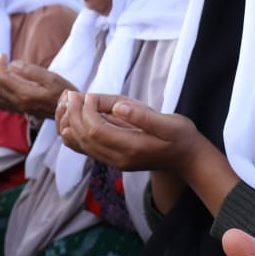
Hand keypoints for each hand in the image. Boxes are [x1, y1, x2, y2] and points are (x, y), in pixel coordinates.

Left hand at [0, 59, 73, 117]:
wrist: (68, 110)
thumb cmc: (62, 91)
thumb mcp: (51, 78)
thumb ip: (31, 71)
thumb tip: (12, 64)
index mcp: (26, 95)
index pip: (2, 79)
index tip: (3, 55)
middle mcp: (18, 104)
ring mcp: (15, 108)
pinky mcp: (15, 109)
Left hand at [55, 91, 200, 172]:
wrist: (186, 158)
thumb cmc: (180, 137)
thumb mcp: (169, 123)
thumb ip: (143, 116)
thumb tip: (118, 107)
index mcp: (132, 148)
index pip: (97, 131)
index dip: (87, 111)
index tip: (87, 94)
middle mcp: (119, 158)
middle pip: (84, 138)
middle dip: (74, 114)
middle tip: (70, 93)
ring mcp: (114, 161)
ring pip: (81, 146)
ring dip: (70, 123)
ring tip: (68, 102)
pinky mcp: (112, 158)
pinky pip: (85, 148)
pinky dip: (74, 133)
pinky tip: (71, 118)